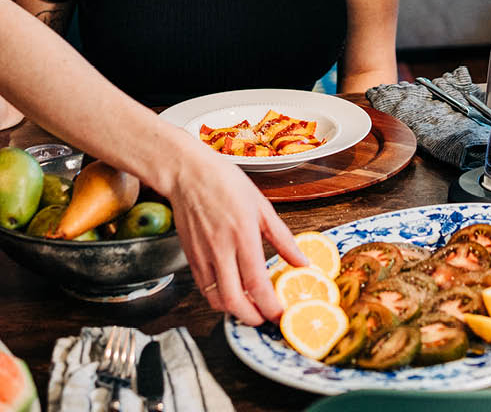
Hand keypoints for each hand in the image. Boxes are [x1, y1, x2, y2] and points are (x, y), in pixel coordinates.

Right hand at [167, 148, 306, 324]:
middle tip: (267, 317)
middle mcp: (220, 249)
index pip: (257, 284)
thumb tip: (303, 262)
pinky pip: (204, 289)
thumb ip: (283, 238)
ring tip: (250, 306)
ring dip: (235, 311)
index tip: (282, 315)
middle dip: (253, 318)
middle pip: (235, 301)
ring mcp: (203, 255)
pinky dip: (219, 298)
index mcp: (242, 235)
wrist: (187, 173)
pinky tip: (231, 290)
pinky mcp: (190, 257)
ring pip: (217, 300)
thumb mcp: (261, 205)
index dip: (271, 307)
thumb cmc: (224, 182)